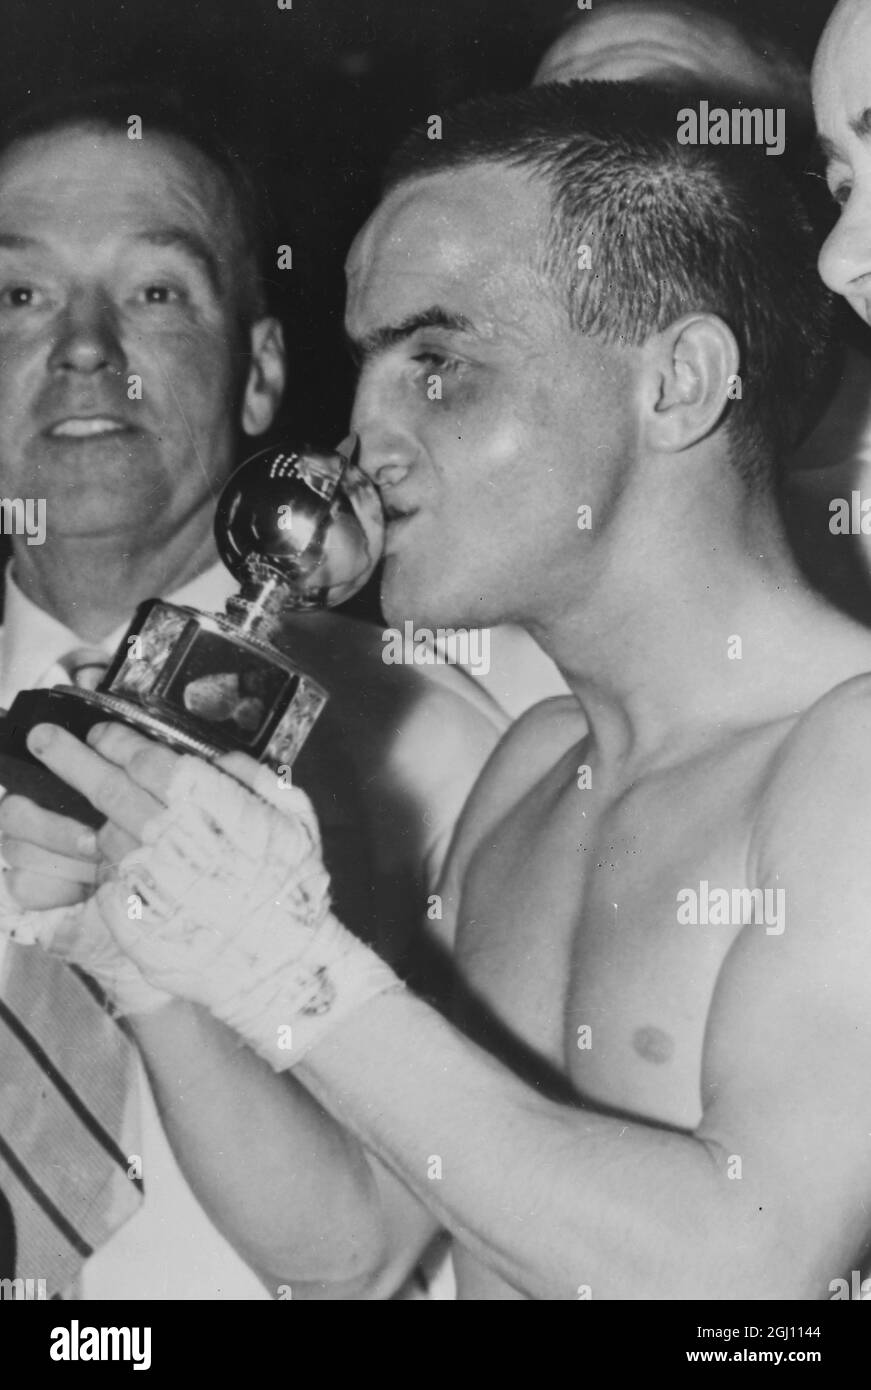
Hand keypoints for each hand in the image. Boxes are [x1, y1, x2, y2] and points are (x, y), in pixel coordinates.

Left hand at [26, 720, 401, 1063]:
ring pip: (101, 835)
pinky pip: (107, 883)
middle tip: (43, 739)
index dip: (118, 742)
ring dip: (89, 822)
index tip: (103, 734)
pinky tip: (117, 874)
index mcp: (208, 805)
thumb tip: (220, 757)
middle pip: (105, 787)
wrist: (280, 968)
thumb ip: (256, 778)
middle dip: (69, 758)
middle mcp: (170, 836)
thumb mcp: (296, 820)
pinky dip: (108, 874)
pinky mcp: (130, 918)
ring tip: (76, 817)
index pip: (145, 759)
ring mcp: (145, 879)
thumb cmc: (291, 891)